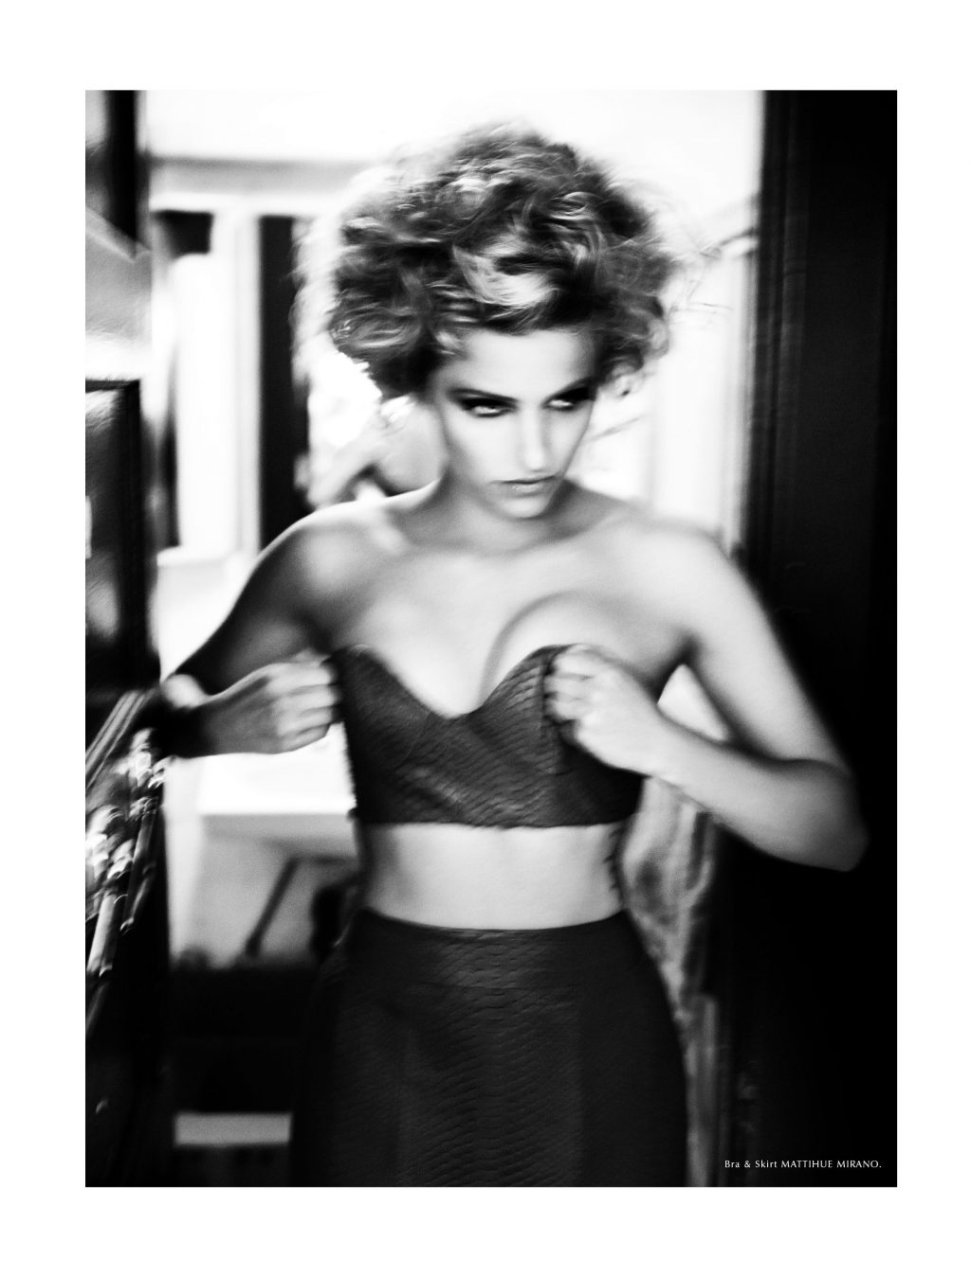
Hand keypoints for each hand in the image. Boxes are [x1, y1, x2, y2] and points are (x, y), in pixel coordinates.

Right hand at [201, 652, 340, 754]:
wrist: (216, 726)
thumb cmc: (247, 694)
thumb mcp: (268, 672)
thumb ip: (300, 667)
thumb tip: (335, 663)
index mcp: (278, 678)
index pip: (329, 673)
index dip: (337, 672)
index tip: (337, 672)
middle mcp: (283, 702)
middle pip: (335, 694)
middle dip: (339, 690)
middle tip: (336, 689)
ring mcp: (285, 726)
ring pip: (333, 715)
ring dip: (334, 708)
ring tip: (325, 703)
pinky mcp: (287, 745)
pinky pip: (322, 732)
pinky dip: (323, 723)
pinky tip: (312, 718)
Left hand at [545, 645, 664, 774]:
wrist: (658, 743)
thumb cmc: (641, 708)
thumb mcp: (629, 677)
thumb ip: (603, 660)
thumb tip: (573, 648)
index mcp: (610, 672)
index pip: (565, 661)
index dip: (560, 667)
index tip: (562, 674)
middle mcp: (599, 690)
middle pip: (555, 682)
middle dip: (554, 687)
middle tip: (560, 693)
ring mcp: (591, 713)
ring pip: (555, 704)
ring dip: (557, 707)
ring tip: (568, 710)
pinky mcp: (586, 735)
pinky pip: (563, 727)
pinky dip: (568, 728)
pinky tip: (583, 728)